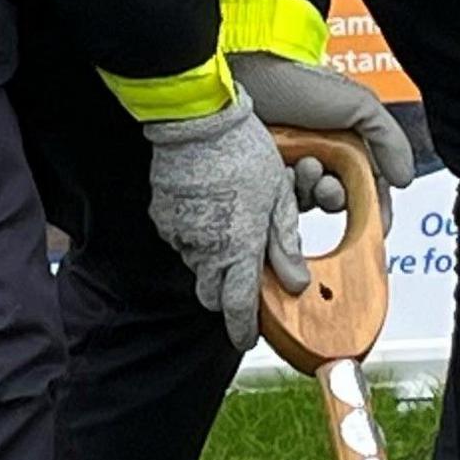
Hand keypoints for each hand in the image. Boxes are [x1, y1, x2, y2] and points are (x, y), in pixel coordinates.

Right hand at [139, 93, 309, 348]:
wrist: (197, 122)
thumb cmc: (243, 152)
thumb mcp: (279, 196)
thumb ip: (284, 244)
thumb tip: (296, 282)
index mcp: (238, 248)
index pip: (238, 307)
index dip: (243, 329)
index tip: (248, 337)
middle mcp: (205, 249)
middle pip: (213, 293)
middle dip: (228, 293)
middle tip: (246, 273)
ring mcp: (179, 235)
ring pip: (198, 266)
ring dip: (214, 261)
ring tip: (231, 228)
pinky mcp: (163, 218)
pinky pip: (182, 241)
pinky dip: (197, 237)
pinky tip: (211, 212)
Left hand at [233, 51, 414, 213]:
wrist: (244, 75)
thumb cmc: (299, 81)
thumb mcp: (359, 105)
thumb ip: (389, 141)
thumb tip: (404, 180)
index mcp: (345, 140)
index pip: (368, 184)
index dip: (374, 208)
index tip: (377, 225)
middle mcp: (318, 154)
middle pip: (338, 199)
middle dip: (336, 196)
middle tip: (327, 184)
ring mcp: (288, 166)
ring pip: (308, 203)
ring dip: (311, 191)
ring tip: (303, 166)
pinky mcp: (261, 176)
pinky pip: (277, 203)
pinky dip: (285, 195)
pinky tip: (282, 174)